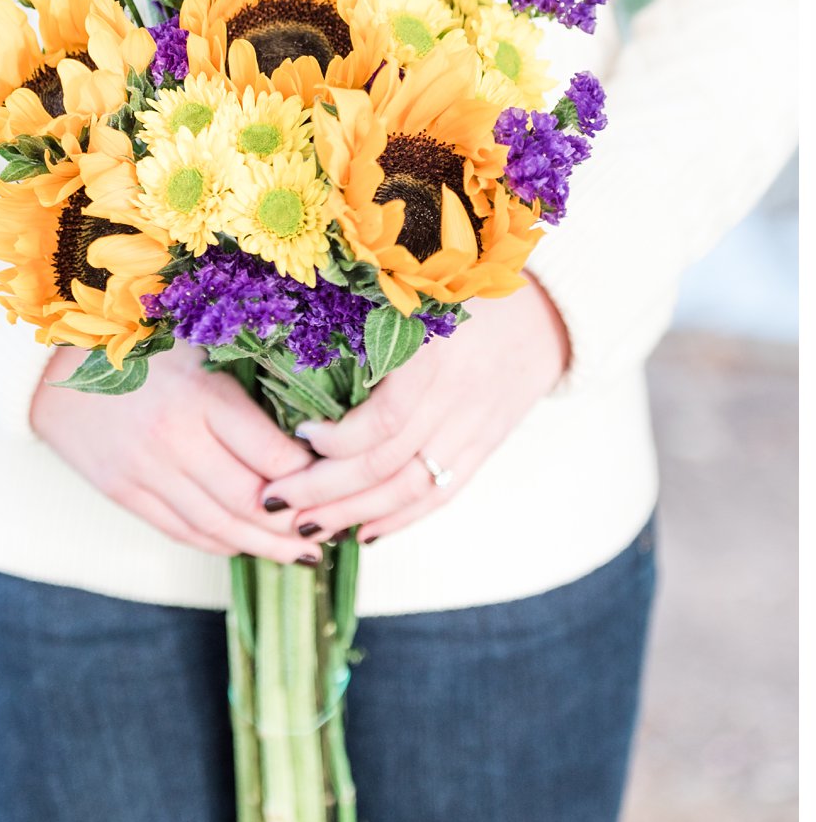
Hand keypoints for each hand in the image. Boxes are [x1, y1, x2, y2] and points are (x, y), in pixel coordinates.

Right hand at [31, 344, 321, 562]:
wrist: (49, 359)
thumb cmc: (135, 342)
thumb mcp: (197, 345)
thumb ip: (246, 383)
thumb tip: (312, 426)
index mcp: (200, 395)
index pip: (275, 457)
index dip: (314, 478)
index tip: (338, 481)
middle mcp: (173, 439)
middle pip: (252, 502)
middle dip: (297, 527)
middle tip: (328, 534)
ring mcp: (144, 470)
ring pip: (219, 526)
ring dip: (264, 547)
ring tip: (298, 555)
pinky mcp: (121, 490)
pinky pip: (181, 530)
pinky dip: (219, 543)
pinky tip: (244, 544)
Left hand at [265, 277, 569, 544]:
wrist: (547, 313)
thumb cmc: (459, 290)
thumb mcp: (413, 294)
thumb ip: (365, 322)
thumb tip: (288, 354)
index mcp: (434, 354)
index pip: (386, 420)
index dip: (338, 440)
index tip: (298, 437)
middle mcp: (457, 398)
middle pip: (388, 463)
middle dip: (326, 490)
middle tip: (274, 501)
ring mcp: (475, 429)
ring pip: (412, 488)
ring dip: (355, 514)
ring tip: (309, 527)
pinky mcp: (485, 448)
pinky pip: (443, 494)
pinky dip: (401, 518)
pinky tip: (362, 531)